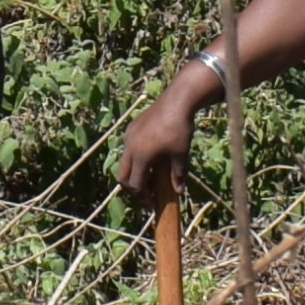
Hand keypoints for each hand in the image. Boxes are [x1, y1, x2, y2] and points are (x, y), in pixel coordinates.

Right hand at [117, 84, 200, 214]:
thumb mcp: (181, 154)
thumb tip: (179, 193)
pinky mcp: (131, 128)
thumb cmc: (179, 129)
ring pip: (124, 162)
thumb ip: (178, 175)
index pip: (135, 184)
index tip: (152, 203)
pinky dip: (135, 158)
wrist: (177, 101)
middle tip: (146, 194)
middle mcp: (129, 147)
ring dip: (133, 172)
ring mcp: (129, 136)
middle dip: (133, 188)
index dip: (143, 197)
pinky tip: (150, 157)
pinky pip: (128, 148)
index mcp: (140, 156)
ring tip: (148, 177)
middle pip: (123, 176)